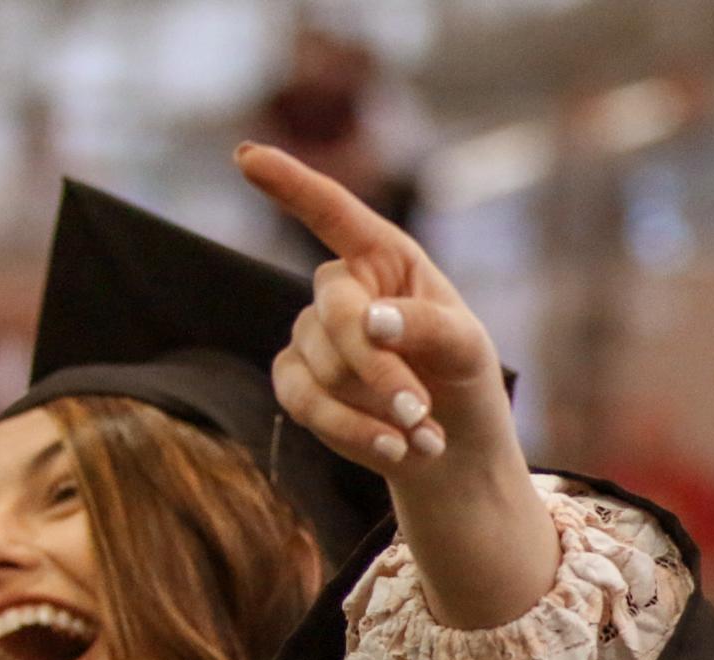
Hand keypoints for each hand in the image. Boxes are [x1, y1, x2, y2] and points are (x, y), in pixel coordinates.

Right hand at [236, 142, 556, 628]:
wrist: (448, 443)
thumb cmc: (461, 376)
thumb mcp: (466, 345)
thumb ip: (425, 325)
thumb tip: (371, 322)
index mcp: (384, 257)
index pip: (332, 212)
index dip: (290, 182)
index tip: (247, 156)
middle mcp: (340, 288)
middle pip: (335, 312)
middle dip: (379, 366)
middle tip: (420, 408)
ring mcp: (310, 334)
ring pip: (323, 366)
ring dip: (378, 408)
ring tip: (424, 432)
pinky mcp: (295, 381)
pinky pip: (305, 402)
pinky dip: (353, 430)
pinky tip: (398, 449)